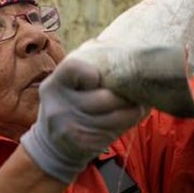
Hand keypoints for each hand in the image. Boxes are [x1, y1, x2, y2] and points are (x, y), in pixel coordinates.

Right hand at [20, 58, 143, 183]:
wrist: (52, 146)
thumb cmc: (70, 104)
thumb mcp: (69, 84)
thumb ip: (89, 64)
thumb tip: (124, 47)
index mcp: (55, 83)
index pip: (75, 67)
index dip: (95, 72)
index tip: (101, 78)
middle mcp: (58, 106)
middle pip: (105, 98)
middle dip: (125, 95)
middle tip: (140, 90)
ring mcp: (69, 127)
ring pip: (115, 116)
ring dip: (134, 110)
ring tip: (141, 103)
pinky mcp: (82, 144)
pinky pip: (115, 131)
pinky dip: (129, 122)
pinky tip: (133, 116)